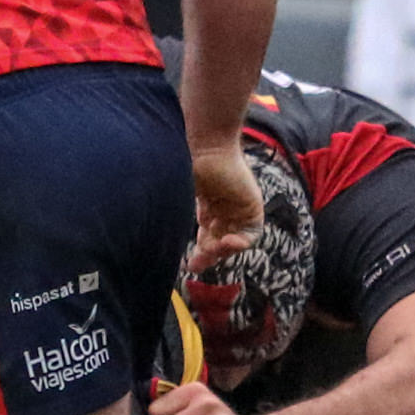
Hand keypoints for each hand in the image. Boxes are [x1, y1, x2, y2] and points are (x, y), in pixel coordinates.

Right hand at [189, 137, 259, 268]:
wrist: (207, 149)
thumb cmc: (189, 167)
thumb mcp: (180, 198)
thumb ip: (177, 216)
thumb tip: (160, 240)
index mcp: (208, 208)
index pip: (207, 238)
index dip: (200, 254)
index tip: (189, 266)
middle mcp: (225, 211)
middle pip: (220, 242)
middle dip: (209, 255)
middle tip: (197, 264)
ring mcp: (239, 210)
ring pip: (234, 241)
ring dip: (224, 250)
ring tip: (213, 248)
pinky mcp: (253, 207)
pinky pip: (252, 233)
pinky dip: (241, 242)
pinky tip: (229, 241)